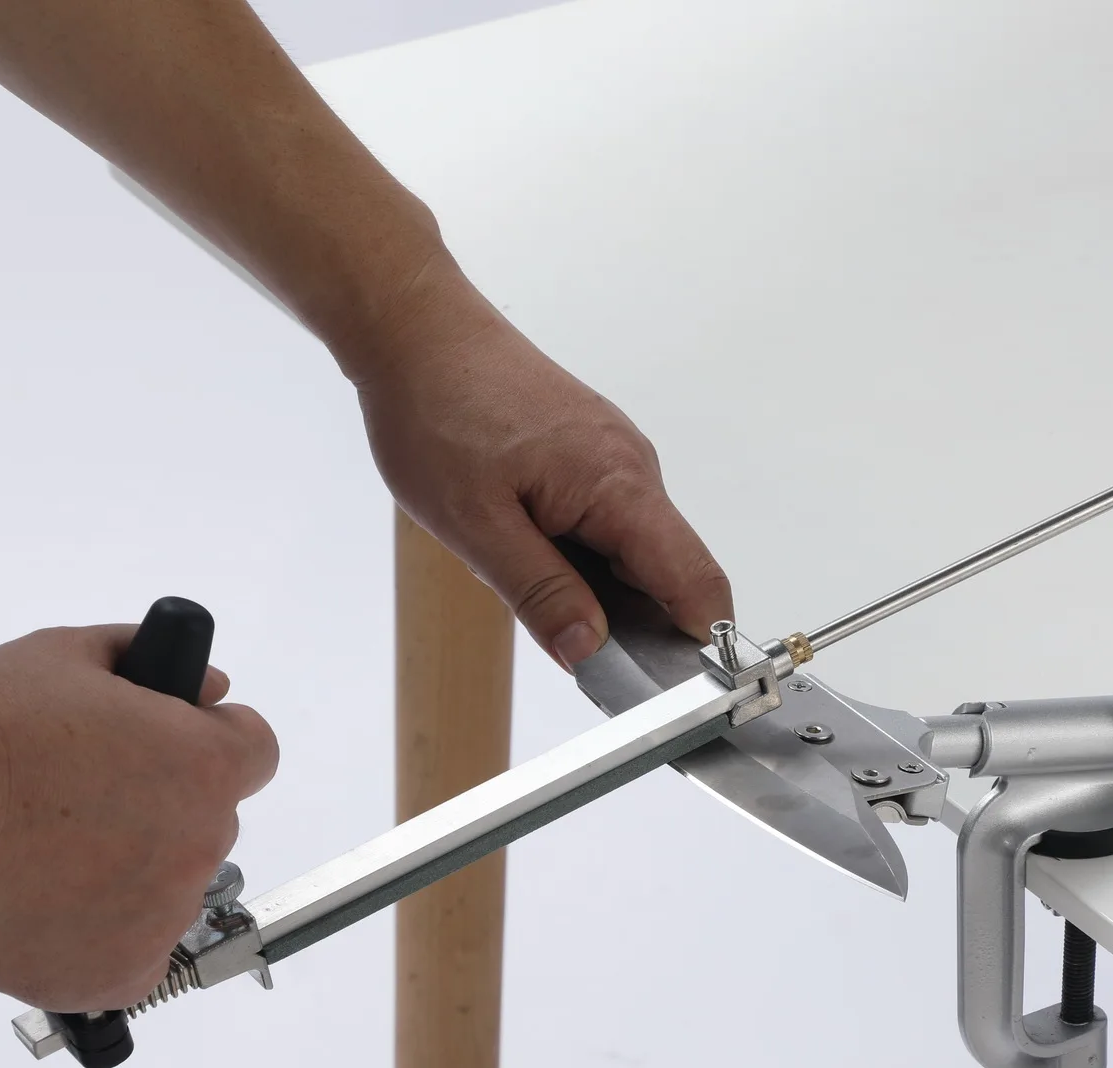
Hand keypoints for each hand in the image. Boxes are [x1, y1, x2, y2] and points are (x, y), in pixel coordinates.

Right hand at [0, 624, 278, 1011]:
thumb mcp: (63, 656)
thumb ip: (147, 661)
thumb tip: (207, 685)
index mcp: (204, 766)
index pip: (252, 753)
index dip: (208, 744)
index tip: (162, 749)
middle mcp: (200, 844)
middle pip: (206, 823)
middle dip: (160, 809)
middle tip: (77, 803)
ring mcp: (162, 917)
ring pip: (166, 891)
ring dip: (127, 875)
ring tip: (40, 855)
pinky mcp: (114, 977)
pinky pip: (133, 957)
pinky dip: (99, 940)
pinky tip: (44, 910)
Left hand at [351, 259, 733, 668]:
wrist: (413, 330)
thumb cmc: (437, 410)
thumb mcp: (476, 526)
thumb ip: (541, 594)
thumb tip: (592, 652)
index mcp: (620, 485)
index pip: (697, 582)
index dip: (698, 647)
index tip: (669, 692)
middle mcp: (633, 469)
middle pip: (668, 575)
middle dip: (630, 625)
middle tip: (560, 642)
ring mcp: (615, 459)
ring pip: (632, 553)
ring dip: (593, 588)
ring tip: (519, 574)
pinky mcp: (591, 456)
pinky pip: (606, 525)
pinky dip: (578, 556)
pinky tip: (522, 546)